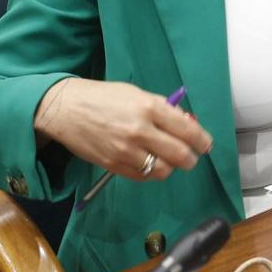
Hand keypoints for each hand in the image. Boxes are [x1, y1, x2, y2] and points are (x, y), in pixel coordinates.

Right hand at [33, 78, 212, 181]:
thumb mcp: (137, 94)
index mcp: (149, 107)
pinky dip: (152, 173)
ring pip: (163, 170)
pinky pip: (143, 177)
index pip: (187, 129)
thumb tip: (187, 123)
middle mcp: (140, 130)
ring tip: (169, 160)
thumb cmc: (104, 97)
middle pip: (180, 155)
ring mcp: (126, 150)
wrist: (66, 109)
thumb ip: (163, 109)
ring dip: (171, 167)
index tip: (206, 145)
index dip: (202, 140)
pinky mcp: (113, 165)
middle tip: (192, 157)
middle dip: (191, 158)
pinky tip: (151, 164)